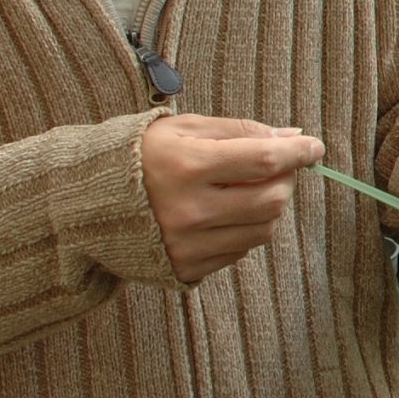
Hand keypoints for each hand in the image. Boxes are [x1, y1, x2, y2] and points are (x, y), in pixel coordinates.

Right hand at [141, 114, 323, 283]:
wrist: (84, 206)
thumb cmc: (139, 156)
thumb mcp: (184, 128)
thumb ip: (240, 131)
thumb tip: (290, 136)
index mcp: (188, 166)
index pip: (264, 160)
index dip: (298, 153)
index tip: (314, 147)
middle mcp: (190, 210)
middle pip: (271, 200)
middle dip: (286, 180)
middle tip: (276, 167)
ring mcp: (188, 245)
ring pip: (263, 229)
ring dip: (269, 206)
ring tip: (248, 189)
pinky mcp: (186, 269)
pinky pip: (240, 250)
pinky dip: (245, 229)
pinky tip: (224, 213)